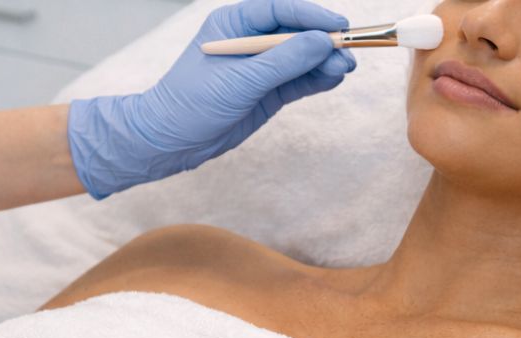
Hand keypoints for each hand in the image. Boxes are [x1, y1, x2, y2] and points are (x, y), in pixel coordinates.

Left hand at [67, 0, 357, 199]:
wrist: (172, 142)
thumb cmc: (193, 102)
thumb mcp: (240, 79)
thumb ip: (284, 60)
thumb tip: (323, 41)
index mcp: (235, 24)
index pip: (280, 9)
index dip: (311, 14)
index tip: (337, 24)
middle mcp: (251, 41)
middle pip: (297, 33)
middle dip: (324, 41)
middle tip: (349, 51)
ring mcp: (261, 68)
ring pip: (302, 59)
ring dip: (325, 62)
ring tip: (345, 69)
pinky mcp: (269, 93)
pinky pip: (300, 81)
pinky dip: (318, 79)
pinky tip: (335, 79)